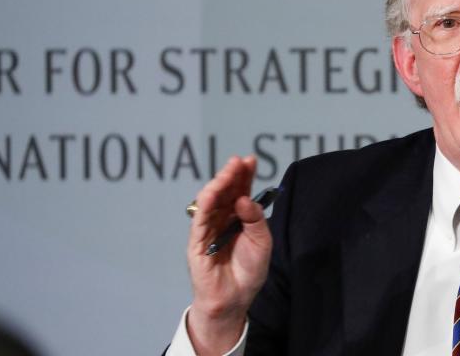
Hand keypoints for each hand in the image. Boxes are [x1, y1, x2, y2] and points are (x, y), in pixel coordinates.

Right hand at [186, 156, 271, 354]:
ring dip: (219, 184)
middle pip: (225, 192)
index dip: (244, 175)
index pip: (241, 191)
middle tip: (240, 161)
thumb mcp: (262, 242)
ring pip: (211, 201)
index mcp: (239, 217)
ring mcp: (208, 228)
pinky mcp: (197, 241)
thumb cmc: (249, 271)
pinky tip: (211, 192)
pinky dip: (205, 204)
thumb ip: (255, 220)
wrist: (235, 298)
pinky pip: (200, 219)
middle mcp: (223, 219)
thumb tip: (244, 198)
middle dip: (232, 175)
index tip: (251, 160)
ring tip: (229, 171)